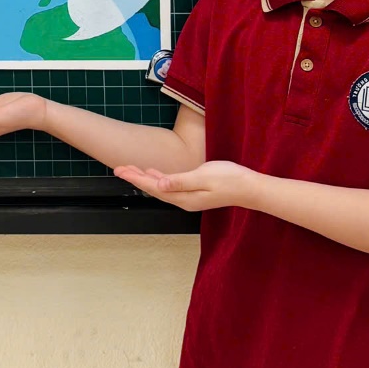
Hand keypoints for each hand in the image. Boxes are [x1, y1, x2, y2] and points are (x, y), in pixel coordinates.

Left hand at [114, 160, 257, 212]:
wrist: (250, 187)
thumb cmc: (230, 179)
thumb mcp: (204, 177)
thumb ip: (181, 181)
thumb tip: (160, 184)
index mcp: (184, 197)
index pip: (154, 187)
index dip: (136, 178)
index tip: (121, 170)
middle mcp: (184, 199)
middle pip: (154, 188)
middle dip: (135, 178)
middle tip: (118, 168)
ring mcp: (189, 196)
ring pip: (160, 186)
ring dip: (144, 178)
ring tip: (130, 169)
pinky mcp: (194, 191)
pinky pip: (170, 185)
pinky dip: (158, 177)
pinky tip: (153, 171)